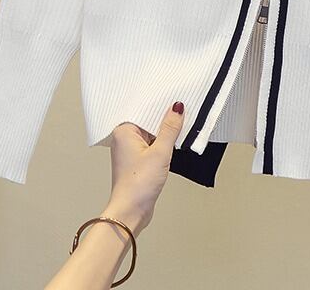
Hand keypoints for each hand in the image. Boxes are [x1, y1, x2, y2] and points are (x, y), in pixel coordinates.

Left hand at [101, 101, 184, 236]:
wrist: (131, 212)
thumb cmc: (139, 184)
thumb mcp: (160, 152)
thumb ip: (170, 128)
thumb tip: (177, 107)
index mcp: (124, 131)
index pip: (145, 109)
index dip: (162, 104)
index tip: (178, 97)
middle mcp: (124, 139)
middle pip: (149, 120)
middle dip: (165, 118)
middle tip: (185, 109)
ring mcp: (130, 151)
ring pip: (152, 133)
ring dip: (166, 132)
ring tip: (182, 124)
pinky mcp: (138, 161)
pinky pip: (152, 144)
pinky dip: (163, 142)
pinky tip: (175, 141)